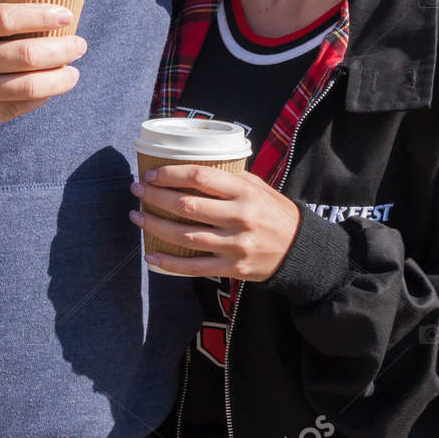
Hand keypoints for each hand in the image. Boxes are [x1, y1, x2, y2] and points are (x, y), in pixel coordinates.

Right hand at [0, 0, 85, 143]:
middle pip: (26, 55)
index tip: (66, 14)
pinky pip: (20, 107)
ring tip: (73, 71)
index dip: (41, 14)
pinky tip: (52, 88)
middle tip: (79, 44)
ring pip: (29, 86)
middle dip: (62, 49)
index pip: (5, 18)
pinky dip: (42, 97)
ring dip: (60, 78)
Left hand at [130, 163, 300, 279]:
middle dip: (155, 197)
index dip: (170, 174)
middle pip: (186, 206)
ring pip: (185, 236)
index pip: (199, 176)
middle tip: (136, 190)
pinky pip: (194, 267)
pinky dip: (169, 262)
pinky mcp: (233, 268)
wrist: (302, 250)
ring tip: (137, 217)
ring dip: (155, 225)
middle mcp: (239, 217)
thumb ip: (229, 179)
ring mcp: (235, 245)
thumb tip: (191, 168)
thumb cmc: (275, 213)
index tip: (151, 174)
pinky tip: (150, 254)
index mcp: (244, 191)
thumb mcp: (259, 187)